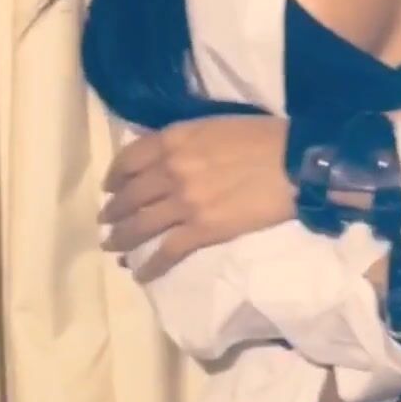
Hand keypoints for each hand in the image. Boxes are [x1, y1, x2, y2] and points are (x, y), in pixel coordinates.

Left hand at [98, 116, 294, 278]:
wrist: (294, 162)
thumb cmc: (263, 137)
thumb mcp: (214, 126)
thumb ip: (185, 141)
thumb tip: (166, 158)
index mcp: (174, 140)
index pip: (129, 159)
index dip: (114, 176)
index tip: (109, 188)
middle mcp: (171, 170)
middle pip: (129, 196)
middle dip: (113, 212)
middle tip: (106, 223)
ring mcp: (184, 202)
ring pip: (140, 225)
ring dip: (122, 240)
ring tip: (113, 249)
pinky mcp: (202, 229)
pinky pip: (166, 251)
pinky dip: (150, 265)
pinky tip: (140, 274)